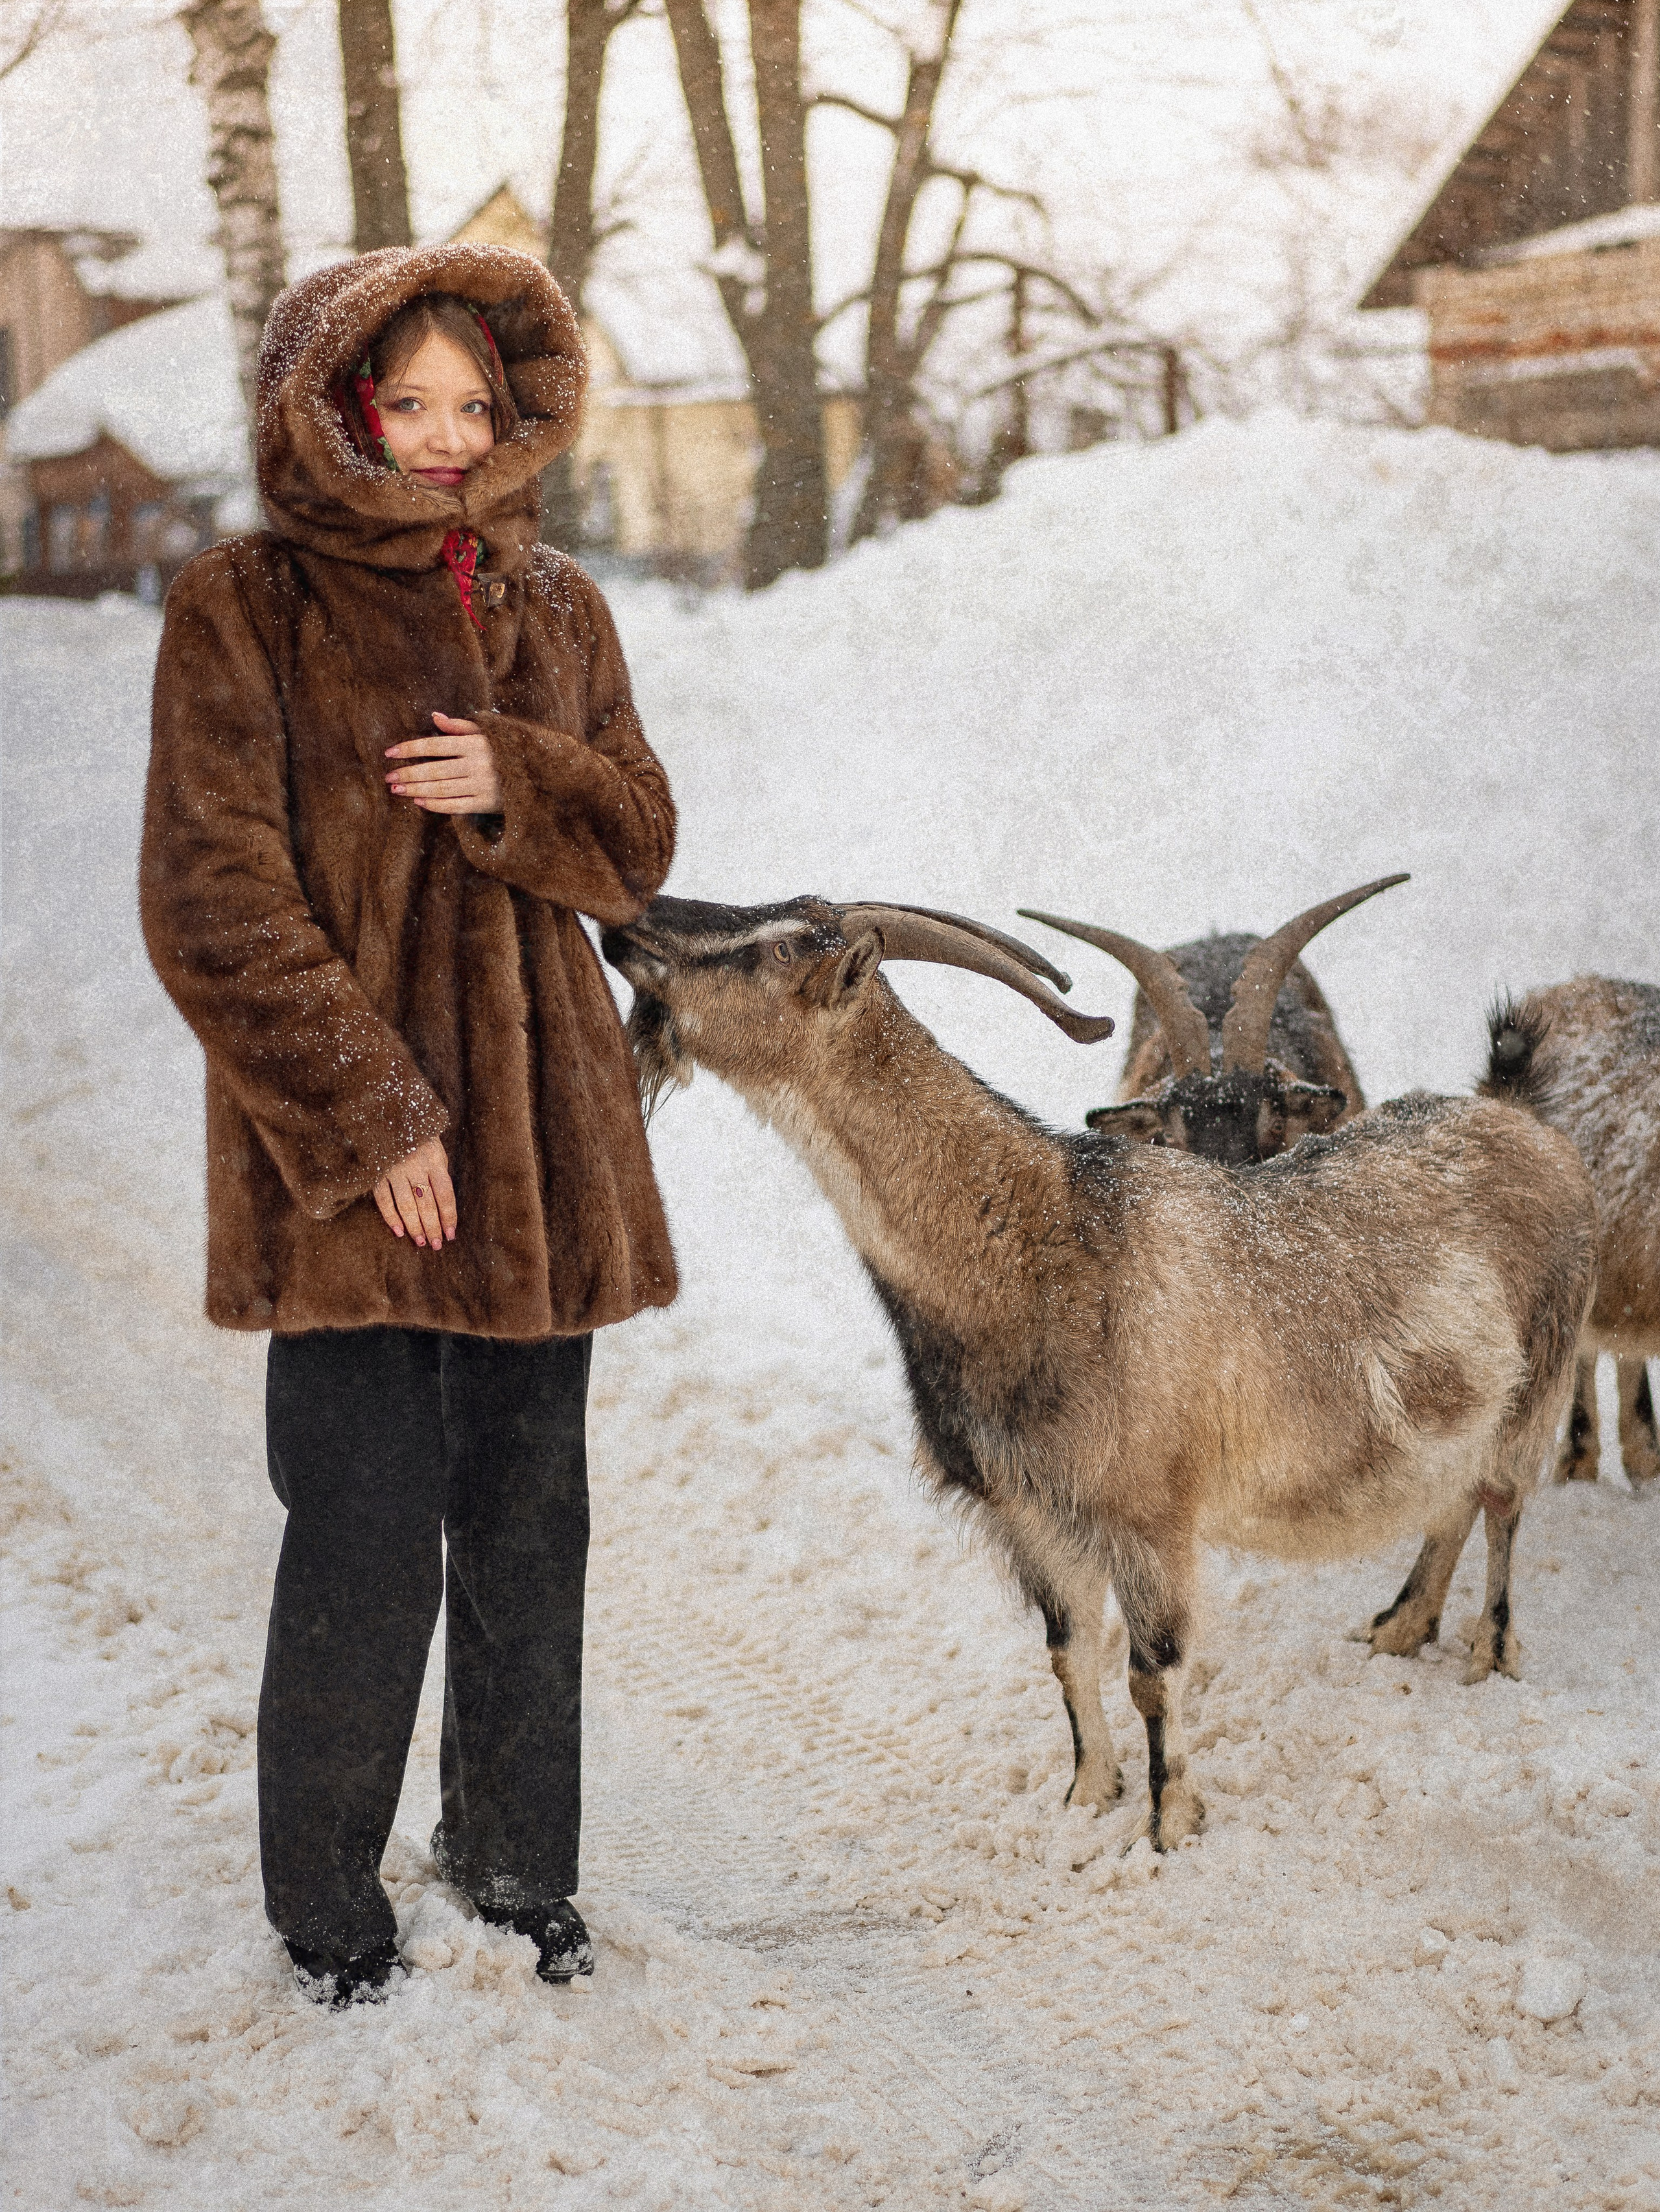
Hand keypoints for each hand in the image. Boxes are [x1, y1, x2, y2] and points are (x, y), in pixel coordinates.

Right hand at [372, 1136, 455, 1247]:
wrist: (388, 1112)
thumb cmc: (418, 1135)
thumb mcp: (435, 1150)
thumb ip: (438, 1173)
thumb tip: (442, 1205)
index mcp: (434, 1160)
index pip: (445, 1195)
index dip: (448, 1217)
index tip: (451, 1234)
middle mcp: (415, 1166)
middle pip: (426, 1204)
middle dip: (432, 1227)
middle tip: (436, 1245)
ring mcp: (395, 1169)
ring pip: (406, 1205)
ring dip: (414, 1226)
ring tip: (421, 1242)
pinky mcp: (377, 1172)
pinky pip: (384, 1200)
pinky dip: (391, 1217)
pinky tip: (398, 1231)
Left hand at [385, 713, 502, 813]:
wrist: (537, 774)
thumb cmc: (506, 750)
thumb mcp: (488, 732)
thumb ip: (461, 726)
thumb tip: (435, 716)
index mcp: (475, 743)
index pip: (435, 744)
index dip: (410, 748)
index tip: (390, 753)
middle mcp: (477, 763)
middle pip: (434, 769)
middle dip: (408, 773)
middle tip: (388, 777)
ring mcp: (482, 785)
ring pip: (441, 788)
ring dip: (416, 790)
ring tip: (397, 790)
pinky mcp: (486, 803)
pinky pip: (456, 806)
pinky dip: (436, 805)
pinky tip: (419, 802)